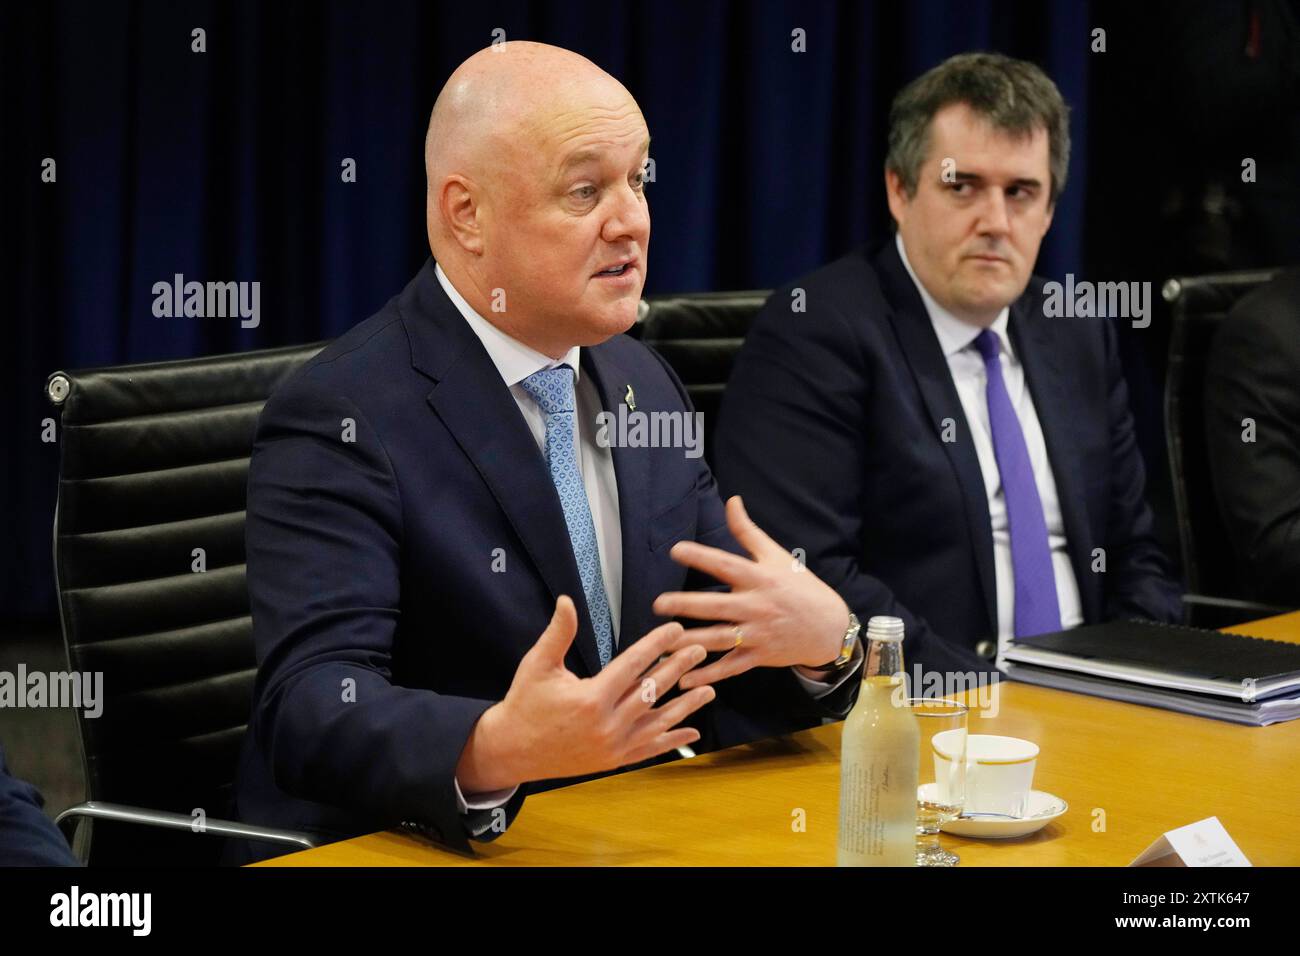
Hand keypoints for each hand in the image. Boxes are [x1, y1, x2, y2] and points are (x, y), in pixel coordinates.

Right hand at [455, 596, 716, 792]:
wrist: (513, 750)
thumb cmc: (525, 702)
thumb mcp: (538, 665)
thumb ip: (558, 633)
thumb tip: (566, 601)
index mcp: (591, 698)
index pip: (632, 665)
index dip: (656, 645)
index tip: (674, 630)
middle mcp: (607, 725)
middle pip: (652, 691)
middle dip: (678, 669)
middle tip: (699, 649)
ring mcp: (613, 746)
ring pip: (658, 723)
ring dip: (686, 706)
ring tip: (709, 690)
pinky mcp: (614, 760)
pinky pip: (649, 749)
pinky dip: (672, 740)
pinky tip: (692, 732)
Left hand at [652, 496, 850, 687]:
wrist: (830, 627)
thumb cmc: (800, 586)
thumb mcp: (776, 556)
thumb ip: (747, 531)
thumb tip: (732, 500)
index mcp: (759, 578)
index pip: (727, 565)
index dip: (702, 557)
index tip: (676, 550)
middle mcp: (756, 606)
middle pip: (716, 606)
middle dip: (686, 605)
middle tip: (658, 604)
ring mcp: (757, 634)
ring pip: (719, 639)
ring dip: (690, 642)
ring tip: (663, 642)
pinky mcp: (758, 656)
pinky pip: (730, 667)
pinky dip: (708, 675)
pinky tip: (684, 678)